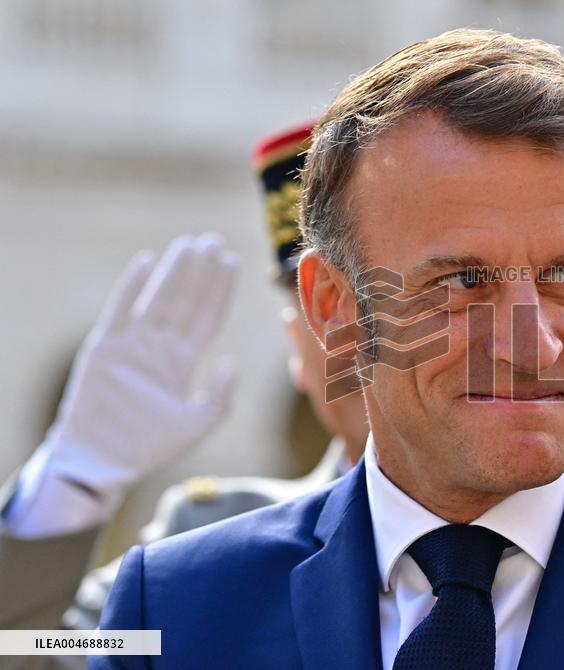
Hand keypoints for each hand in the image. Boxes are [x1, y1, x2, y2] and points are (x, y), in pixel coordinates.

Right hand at [41, 233, 239, 495]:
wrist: (102, 462)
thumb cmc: (149, 446)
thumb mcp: (196, 422)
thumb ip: (219, 394)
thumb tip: (234, 361)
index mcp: (183, 361)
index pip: (207, 317)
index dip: (220, 290)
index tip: (233, 262)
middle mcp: (160, 346)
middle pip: (186, 301)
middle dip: (201, 272)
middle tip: (215, 240)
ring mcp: (132, 344)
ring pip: (159, 298)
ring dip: (174, 271)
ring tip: (191, 244)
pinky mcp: (104, 346)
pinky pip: (120, 309)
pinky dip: (131, 285)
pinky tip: (146, 260)